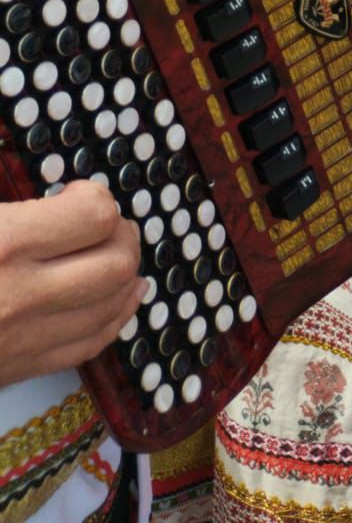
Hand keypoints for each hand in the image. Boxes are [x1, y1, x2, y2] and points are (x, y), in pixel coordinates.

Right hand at [0, 182, 144, 386]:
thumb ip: (15, 205)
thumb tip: (63, 199)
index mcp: (5, 244)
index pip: (95, 216)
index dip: (94, 198)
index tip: (73, 198)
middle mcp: (22, 295)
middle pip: (117, 264)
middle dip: (121, 238)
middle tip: (101, 227)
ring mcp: (23, 340)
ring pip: (111, 307)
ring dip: (124, 276)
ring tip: (112, 256)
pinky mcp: (18, 371)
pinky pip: (89, 345)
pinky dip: (113, 317)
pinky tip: (121, 298)